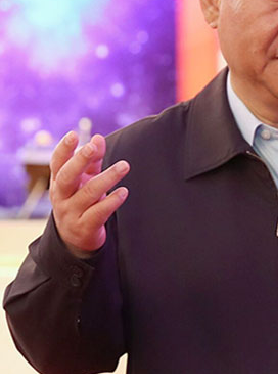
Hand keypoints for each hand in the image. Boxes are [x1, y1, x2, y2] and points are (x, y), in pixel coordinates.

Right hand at [49, 132, 129, 258]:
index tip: (73, 134)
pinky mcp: (85, 227)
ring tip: (124, 166)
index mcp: (59, 182)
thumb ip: (92, 160)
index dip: (64, 149)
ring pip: (87, 193)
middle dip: (79, 161)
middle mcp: (62, 197)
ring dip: (107, 178)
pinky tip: (123, 192)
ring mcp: (71, 213)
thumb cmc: (81, 200)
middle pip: (67, 177)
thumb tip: (98, 138)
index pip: (57, 163)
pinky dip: (112, 202)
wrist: (75, 238)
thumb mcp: (84, 180)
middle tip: (92, 147)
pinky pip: (98, 213)